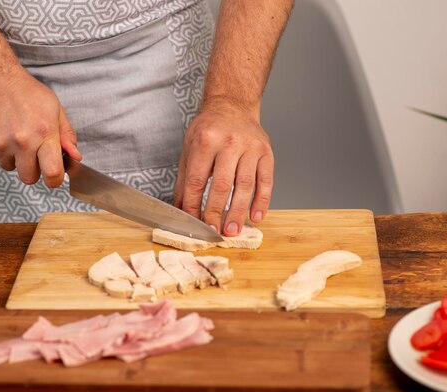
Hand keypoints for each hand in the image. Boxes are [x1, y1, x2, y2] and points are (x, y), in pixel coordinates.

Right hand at [0, 66, 81, 186]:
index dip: (55, 179)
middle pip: (29, 178)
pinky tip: (0, 129)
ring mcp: (0, 143)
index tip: (54, 176)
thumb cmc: (25, 91)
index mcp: (44, 134)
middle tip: (32, 153)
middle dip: (33, 170)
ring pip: (10, 167)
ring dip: (14, 158)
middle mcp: (22, 141)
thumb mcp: (54, 108)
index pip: (52, 173)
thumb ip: (66, 135)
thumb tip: (75, 157)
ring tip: (14, 135)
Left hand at [174, 97, 273, 235]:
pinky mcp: (266, 152)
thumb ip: (185, 180)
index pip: (197, 180)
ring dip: (239, 212)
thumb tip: (180, 210)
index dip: (194, 205)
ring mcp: (250, 147)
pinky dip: (262, 201)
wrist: (232, 104)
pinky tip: (256, 217)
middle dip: (216, 212)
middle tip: (214, 233)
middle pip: (222, 185)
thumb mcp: (189, 148)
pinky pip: (266, 181)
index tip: (192, 222)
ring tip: (233, 230)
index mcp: (205, 140)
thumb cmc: (209, 129)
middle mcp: (229, 142)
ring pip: (245, 185)